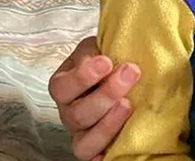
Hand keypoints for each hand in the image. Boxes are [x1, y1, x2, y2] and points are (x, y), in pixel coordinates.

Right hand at [47, 36, 140, 160]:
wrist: (128, 74)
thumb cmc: (115, 59)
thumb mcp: (106, 46)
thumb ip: (104, 45)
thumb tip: (111, 44)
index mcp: (66, 85)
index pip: (63, 86)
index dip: (83, 76)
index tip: (107, 61)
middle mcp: (70, 113)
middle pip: (77, 114)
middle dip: (105, 94)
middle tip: (131, 73)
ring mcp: (83, 134)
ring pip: (84, 142)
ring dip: (108, 124)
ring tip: (130, 104)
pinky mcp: (98, 149)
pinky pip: (96, 159)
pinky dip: (105, 156)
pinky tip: (122, 145)